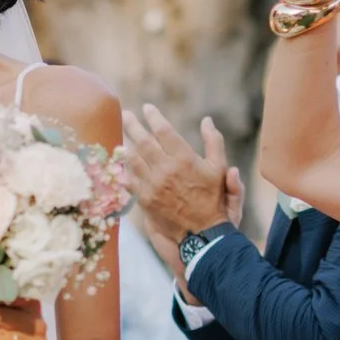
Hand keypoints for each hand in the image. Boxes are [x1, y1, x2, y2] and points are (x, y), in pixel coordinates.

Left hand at [120, 106, 237, 243]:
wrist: (202, 231)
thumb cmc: (214, 198)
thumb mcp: (219, 168)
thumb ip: (214, 142)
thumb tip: (207, 120)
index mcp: (184, 159)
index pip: (164, 130)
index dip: (154, 117)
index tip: (147, 108)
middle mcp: (166, 169)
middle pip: (143, 141)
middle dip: (133, 125)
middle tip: (125, 114)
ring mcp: (153, 185)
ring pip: (133, 159)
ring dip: (126, 144)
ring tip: (121, 135)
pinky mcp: (145, 199)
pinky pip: (129, 179)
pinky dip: (123, 168)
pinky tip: (120, 161)